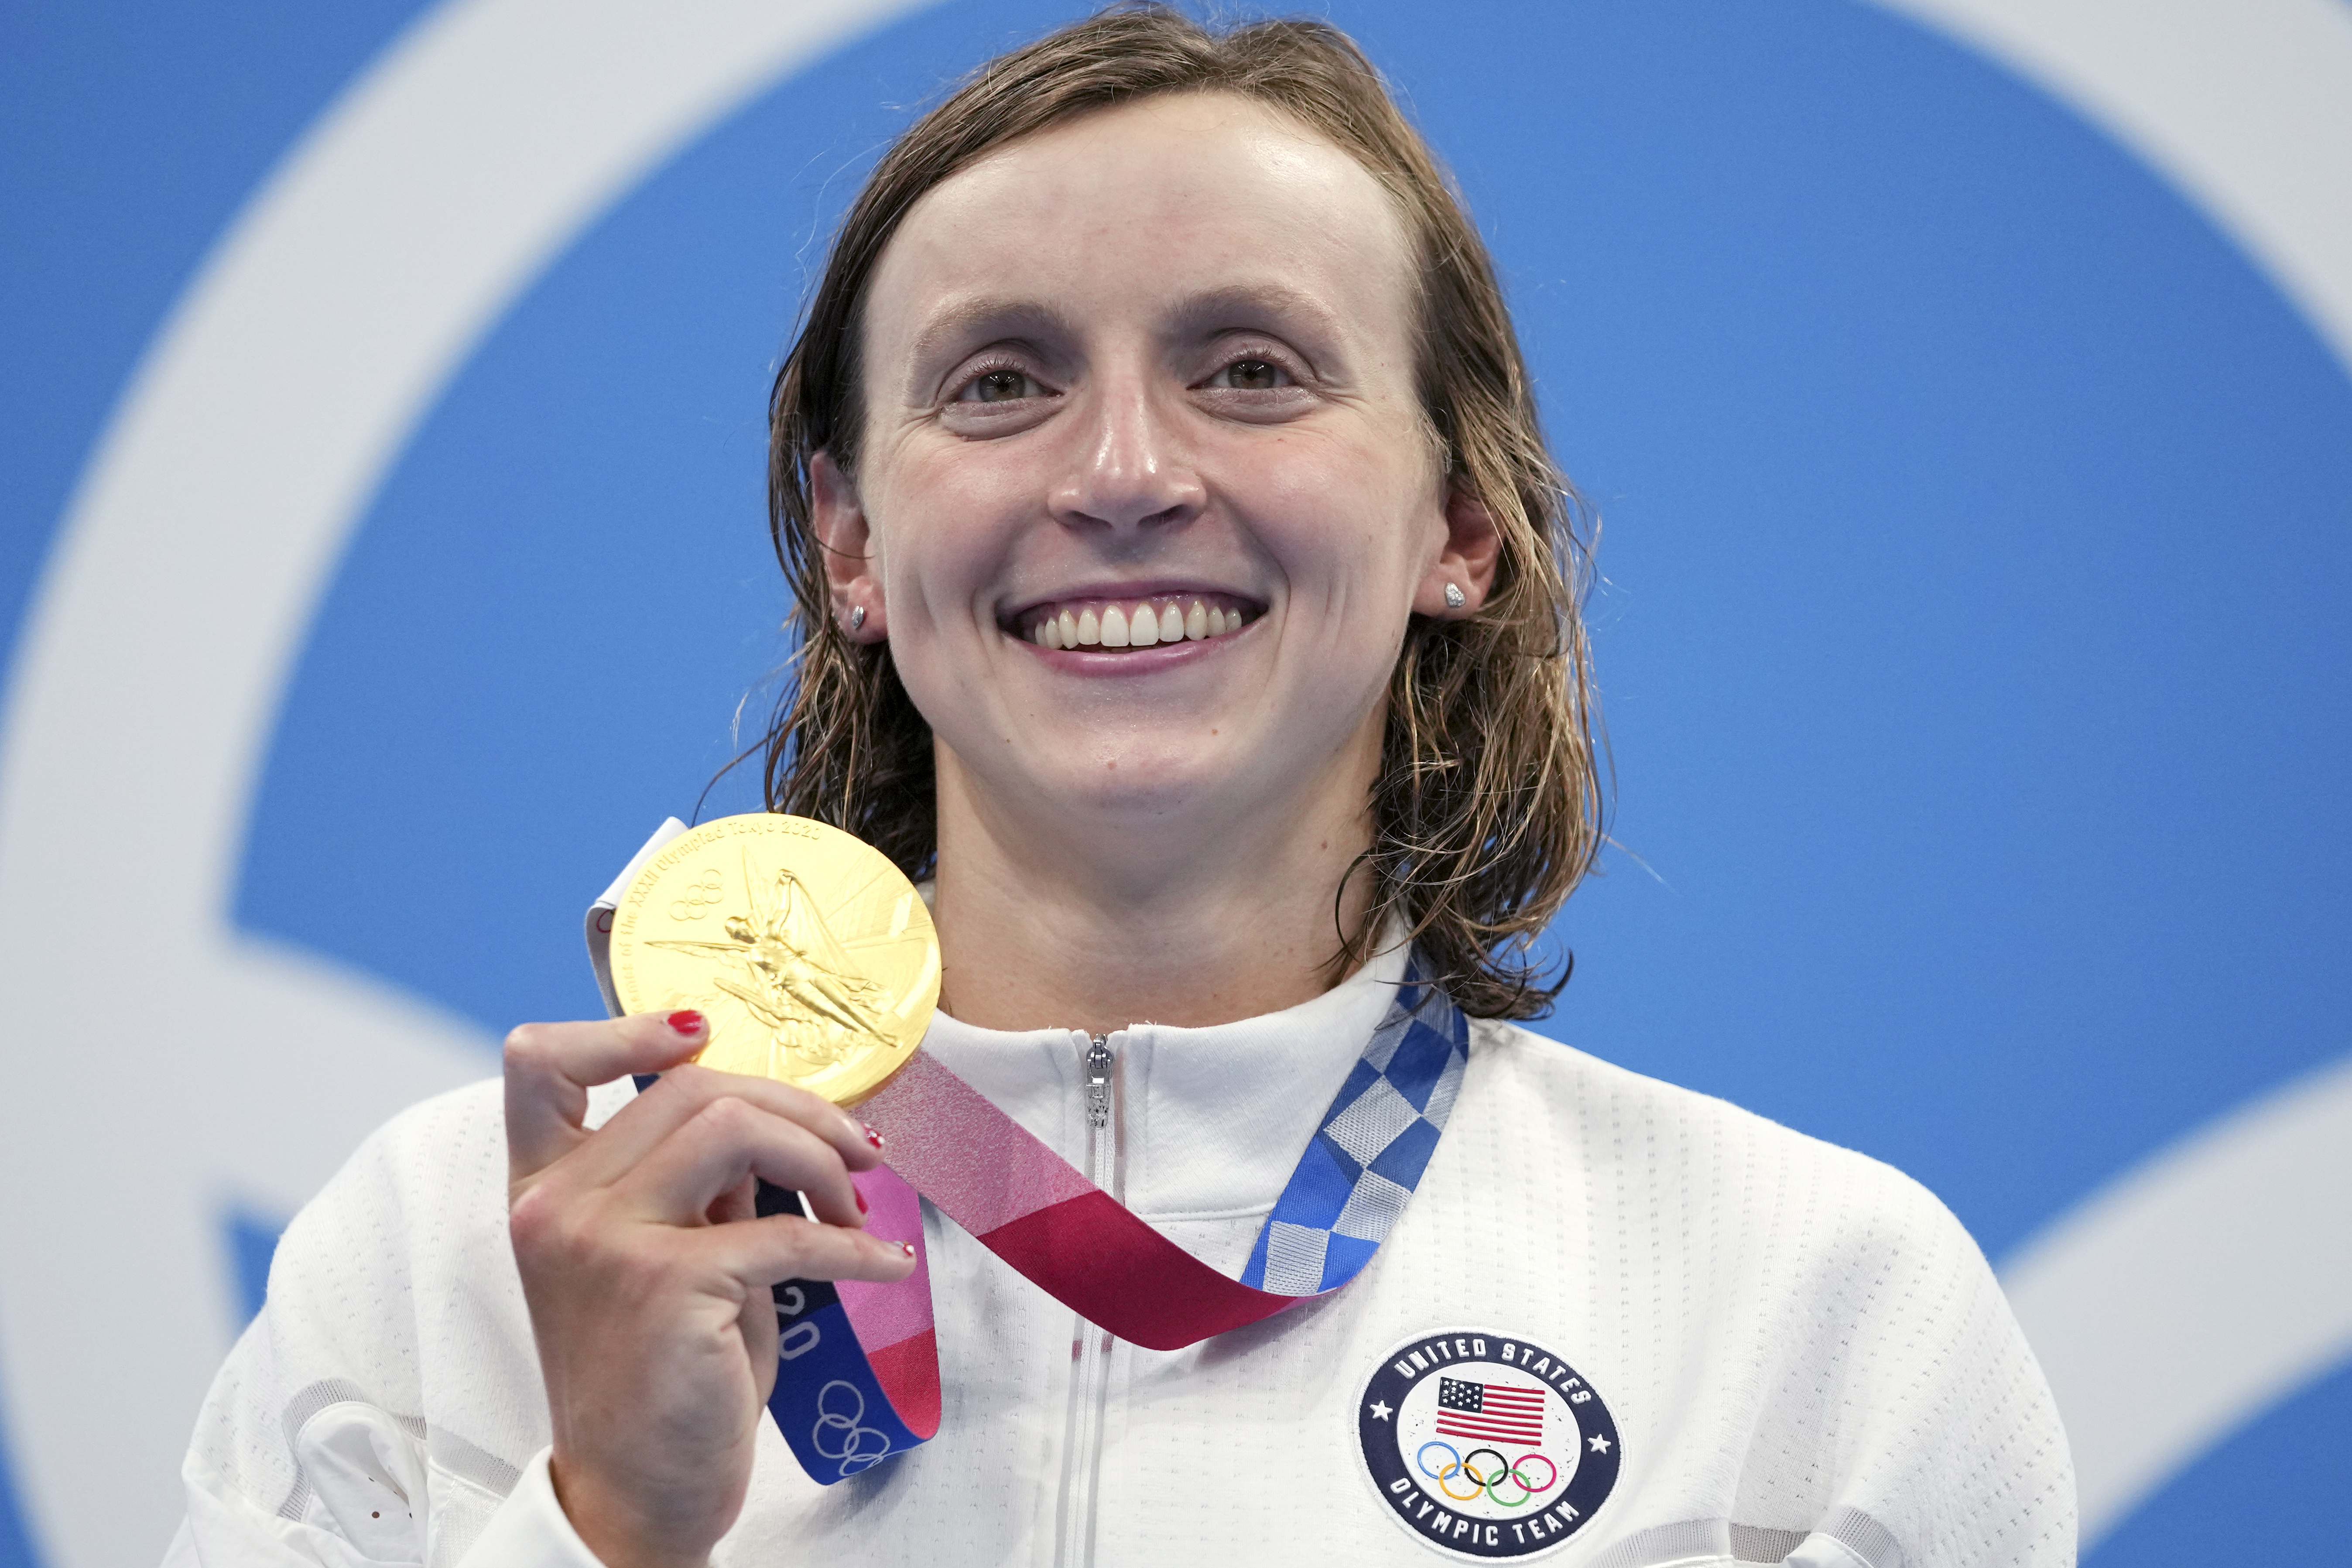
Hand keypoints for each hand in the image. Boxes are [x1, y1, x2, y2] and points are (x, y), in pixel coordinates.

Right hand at [504, 1011, 913, 1567]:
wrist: (631, 1497)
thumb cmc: (657, 1379)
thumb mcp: (662, 1261)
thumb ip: (694, 1188)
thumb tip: (769, 1129)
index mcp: (543, 1190)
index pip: (539, 1062)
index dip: (623, 1027)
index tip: (702, 1034)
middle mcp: (558, 1205)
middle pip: (694, 1087)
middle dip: (797, 1108)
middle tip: (853, 1151)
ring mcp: (604, 1241)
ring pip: (738, 1130)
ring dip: (821, 1161)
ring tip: (854, 1207)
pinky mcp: (666, 1286)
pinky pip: (787, 1233)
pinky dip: (855, 1246)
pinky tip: (881, 1263)